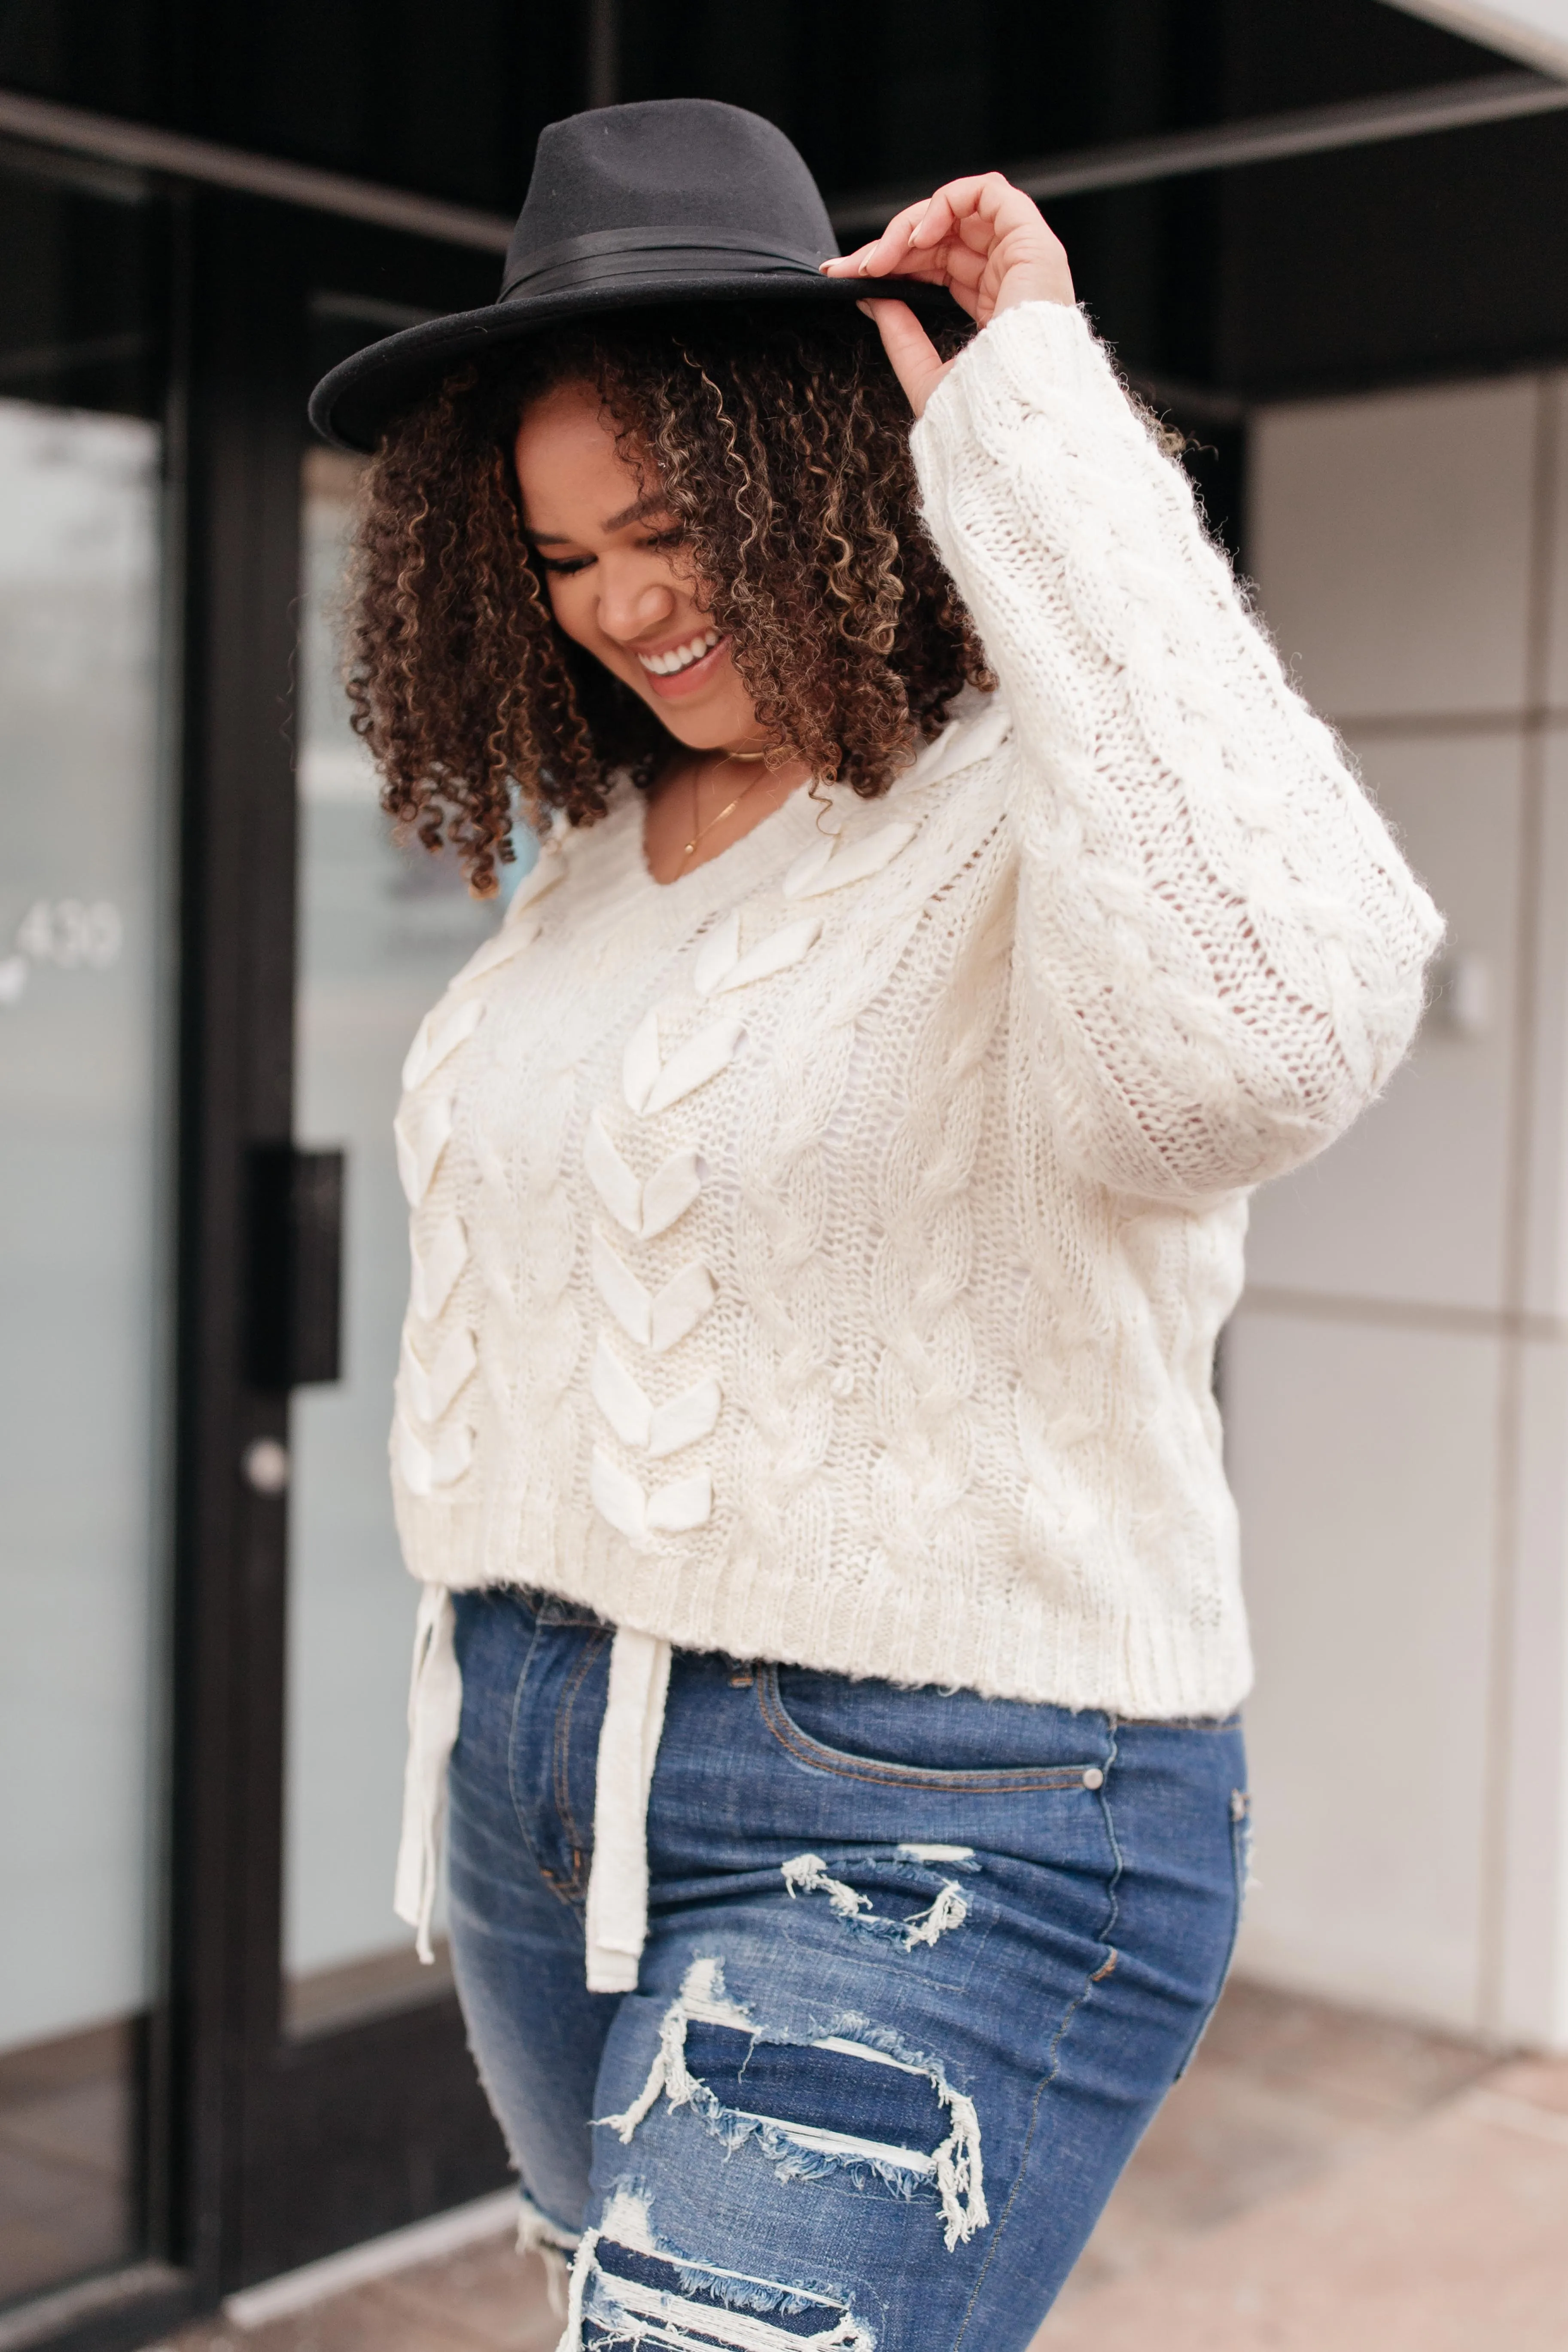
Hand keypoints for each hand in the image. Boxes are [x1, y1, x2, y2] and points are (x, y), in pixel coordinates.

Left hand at [822, 172, 1073, 417]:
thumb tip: (868, 294)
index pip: (936, 265)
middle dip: (890, 245)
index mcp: (991, 305)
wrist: (1016, 427)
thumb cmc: (982, 417)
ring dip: (912, 224)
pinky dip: (948, 203)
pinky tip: (919, 238)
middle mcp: (1009, 277)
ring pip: (961, 210)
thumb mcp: (925, 371)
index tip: (846, 276)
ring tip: (883, 258)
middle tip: (853, 268)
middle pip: (942, 237)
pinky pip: (990, 193)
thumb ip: (899, 332)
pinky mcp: (1034, 244)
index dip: (892, 262)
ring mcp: (1024, 258)